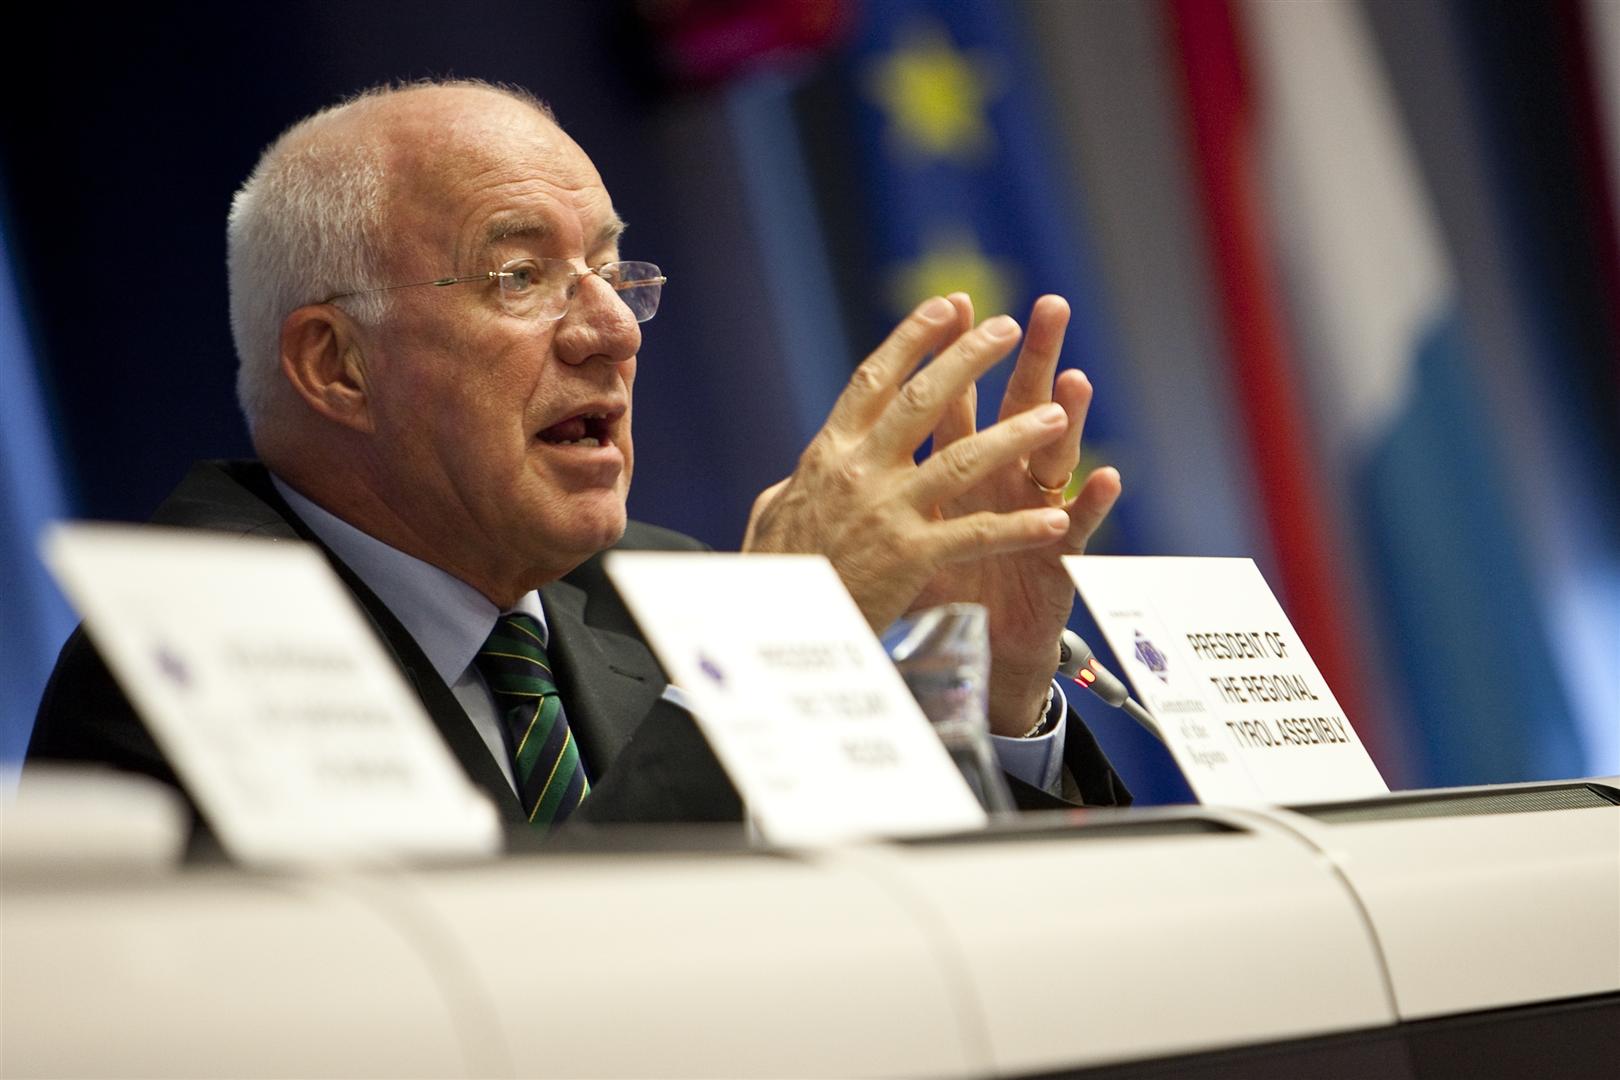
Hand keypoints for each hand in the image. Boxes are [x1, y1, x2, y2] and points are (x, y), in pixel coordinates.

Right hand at [743, 295, 1118, 730]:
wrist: (772, 626)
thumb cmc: (775, 570)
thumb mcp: (776, 509)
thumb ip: (804, 480)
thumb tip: (808, 464)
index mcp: (829, 453)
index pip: (875, 380)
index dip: (913, 339)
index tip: (946, 306)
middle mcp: (858, 471)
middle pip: (922, 400)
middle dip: (968, 359)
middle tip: (1008, 326)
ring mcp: (886, 511)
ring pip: (961, 459)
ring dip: (1013, 435)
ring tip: (1056, 414)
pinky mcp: (909, 557)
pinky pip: (975, 534)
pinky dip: (1018, 528)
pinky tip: (1055, 520)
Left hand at [910, 294, 1119, 734]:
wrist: (977, 650)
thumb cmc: (934, 585)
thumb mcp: (893, 533)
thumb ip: (871, 492)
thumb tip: (814, 462)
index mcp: (955, 468)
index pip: (952, 400)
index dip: (952, 354)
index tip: (954, 302)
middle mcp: (1001, 479)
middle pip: (1016, 406)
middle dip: (1030, 358)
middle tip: (1048, 307)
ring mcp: (1032, 513)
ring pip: (1053, 458)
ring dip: (1066, 419)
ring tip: (1075, 380)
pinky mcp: (1057, 558)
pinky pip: (1078, 529)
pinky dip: (1093, 504)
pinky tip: (1108, 476)